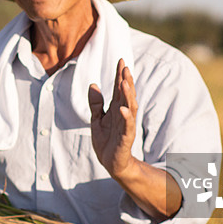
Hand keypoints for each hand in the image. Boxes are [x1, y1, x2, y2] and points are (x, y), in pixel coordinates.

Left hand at [88, 58, 137, 180]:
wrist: (111, 163)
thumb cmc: (105, 140)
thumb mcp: (96, 119)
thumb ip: (95, 103)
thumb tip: (93, 84)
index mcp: (116, 108)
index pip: (119, 89)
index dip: (120, 75)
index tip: (120, 60)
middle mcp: (123, 114)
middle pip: (126, 95)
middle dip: (126, 81)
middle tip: (125, 67)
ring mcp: (126, 125)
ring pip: (130, 107)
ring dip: (128, 95)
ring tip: (125, 82)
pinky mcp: (125, 138)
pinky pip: (127, 126)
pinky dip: (126, 117)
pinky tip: (123, 109)